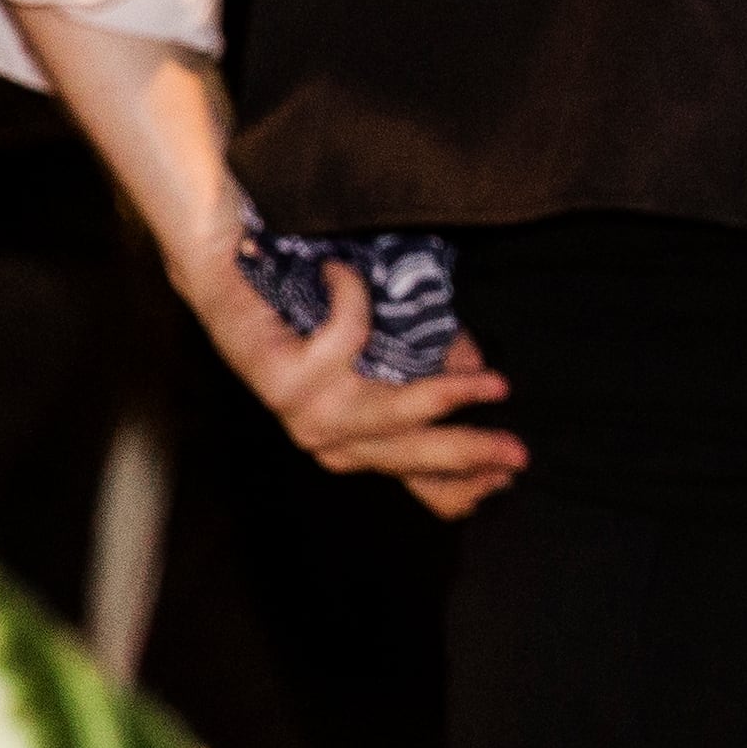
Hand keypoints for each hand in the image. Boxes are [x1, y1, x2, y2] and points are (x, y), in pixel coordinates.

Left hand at [180, 253, 524, 521]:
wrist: (227, 263)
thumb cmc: (312, 302)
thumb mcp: (389, 340)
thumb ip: (429, 362)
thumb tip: (475, 366)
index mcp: (355, 435)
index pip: (414, 479)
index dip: (463, 484)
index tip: (510, 476)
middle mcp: (328, 435)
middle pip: (409, 458)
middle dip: (469, 453)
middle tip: (519, 453)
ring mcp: (302, 412)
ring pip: (384, 415)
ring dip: (442, 397)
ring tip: (491, 381)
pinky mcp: (278, 378)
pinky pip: (344, 341)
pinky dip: (353, 301)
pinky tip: (344, 273)